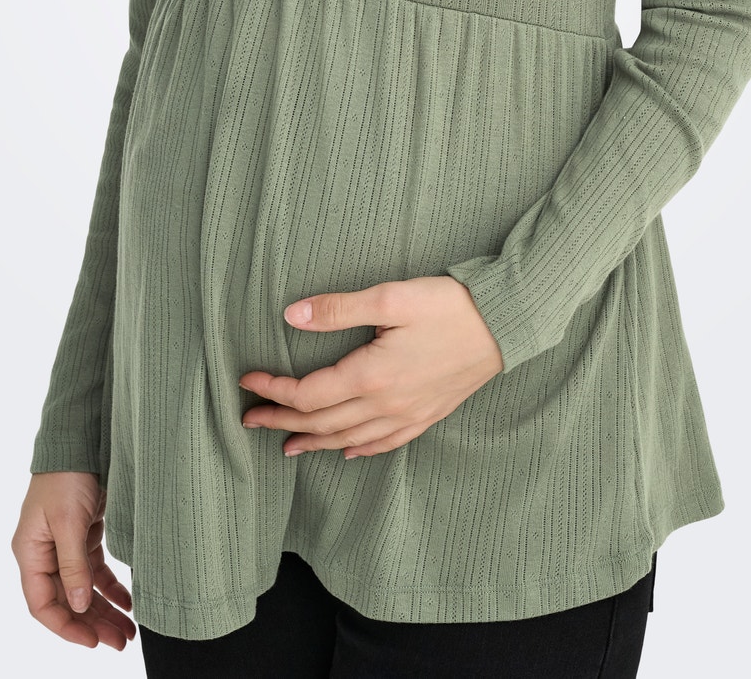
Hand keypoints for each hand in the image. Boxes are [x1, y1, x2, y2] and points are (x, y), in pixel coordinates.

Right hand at [12, 470, 135, 650]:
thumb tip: (78, 607)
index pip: (42, 604)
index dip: (66, 627)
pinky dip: (110, 587)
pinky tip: (128, 601)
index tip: (92, 642)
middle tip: (120, 641)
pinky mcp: (83, 534)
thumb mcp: (68, 522)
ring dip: (104, 610)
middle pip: (66, 601)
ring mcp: (64, 544)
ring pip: (83, 589)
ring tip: (129, 630)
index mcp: (30, 552)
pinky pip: (95, 571)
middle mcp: (44, 553)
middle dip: (92, 623)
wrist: (82, 437)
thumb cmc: (67, 475)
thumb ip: (72, 566)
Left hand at [238, 275, 503, 458]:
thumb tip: (292, 314)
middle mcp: (385, 405)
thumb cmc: (448, 306)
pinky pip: (383, 444)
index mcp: (370, 376)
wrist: (504, 325)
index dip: (274, 391)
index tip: (246, 382)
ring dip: (312, 442)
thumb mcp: (391, 297)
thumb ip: (340, 309)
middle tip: (249, 418)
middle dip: (282, 421)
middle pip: (321, 423)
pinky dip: (358, 450)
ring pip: (348, 440)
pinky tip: (347, 451)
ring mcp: (407, 416)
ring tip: (287, 444)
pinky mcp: (426, 415)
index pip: (307, 394)